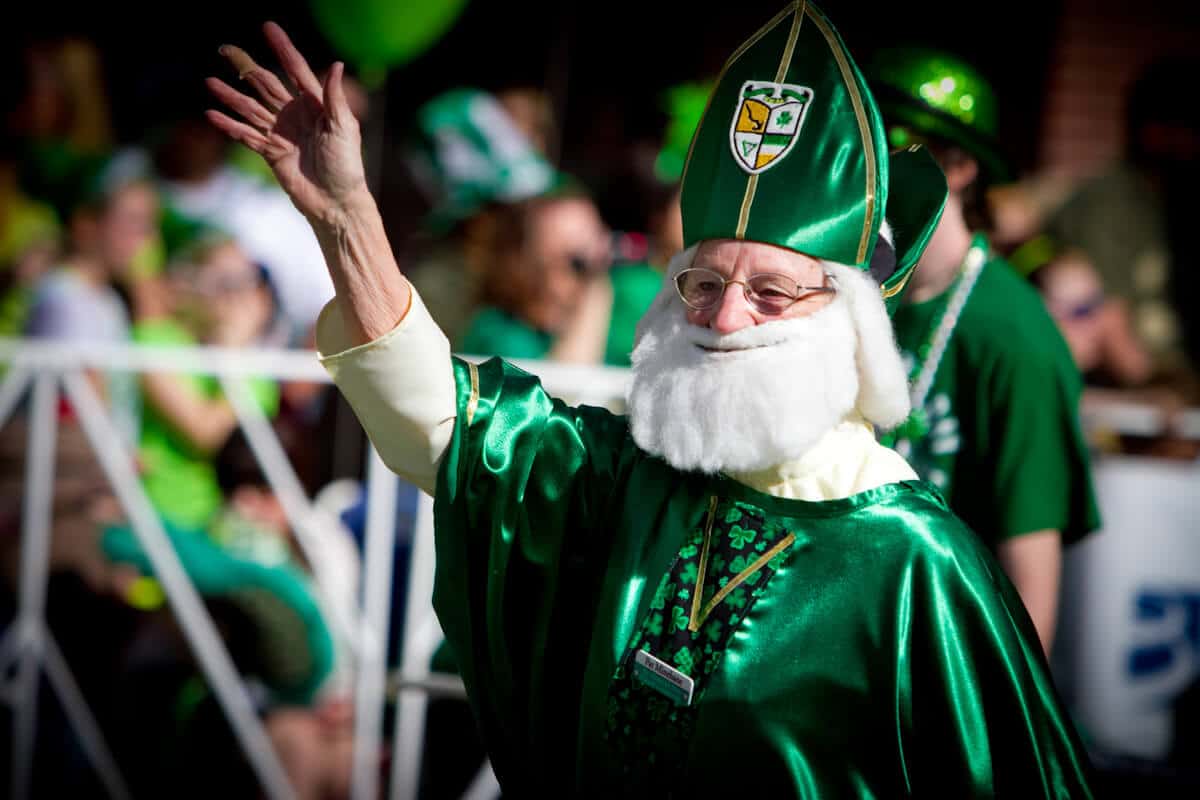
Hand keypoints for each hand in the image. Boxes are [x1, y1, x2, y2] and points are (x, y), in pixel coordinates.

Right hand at [207, 22, 366, 224]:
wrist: (336, 202)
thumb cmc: (347, 166)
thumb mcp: (344, 128)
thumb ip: (335, 97)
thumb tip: (335, 63)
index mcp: (316, 105)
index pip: (296, 70)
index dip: (283, 48)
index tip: (267, 27)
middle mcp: (295, 114)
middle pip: (266, 85)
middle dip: (246, 67)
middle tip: (224, 48)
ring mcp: (281, 133)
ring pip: (251, 108)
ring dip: (231, 96)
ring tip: (209, 81)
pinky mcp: (271, 153)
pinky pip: (246, 135)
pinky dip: (229, 126)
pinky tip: (212, 115)